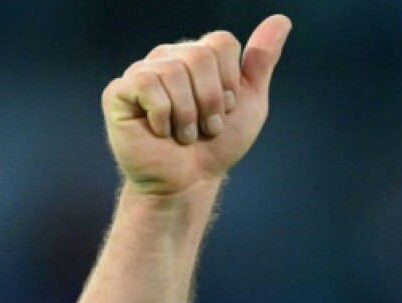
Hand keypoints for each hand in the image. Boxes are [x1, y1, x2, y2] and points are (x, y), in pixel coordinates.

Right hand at [102, 15, 291, 197]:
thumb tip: (282, 19)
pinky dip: (164, 117)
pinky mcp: (119, 91)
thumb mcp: (250, 103)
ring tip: (185, 135)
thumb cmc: (217, 146)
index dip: (229, 83)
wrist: (189, 182)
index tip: (225, 111)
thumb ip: (261, 60)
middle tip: (206, 127)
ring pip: (175, 72)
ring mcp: (142, 72)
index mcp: (198, 56)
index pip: (222, 42)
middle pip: (200, 56)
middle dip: (211, 102)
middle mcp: (168, 57)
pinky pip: (148, 85)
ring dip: (189, 116)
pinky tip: (160, 132)